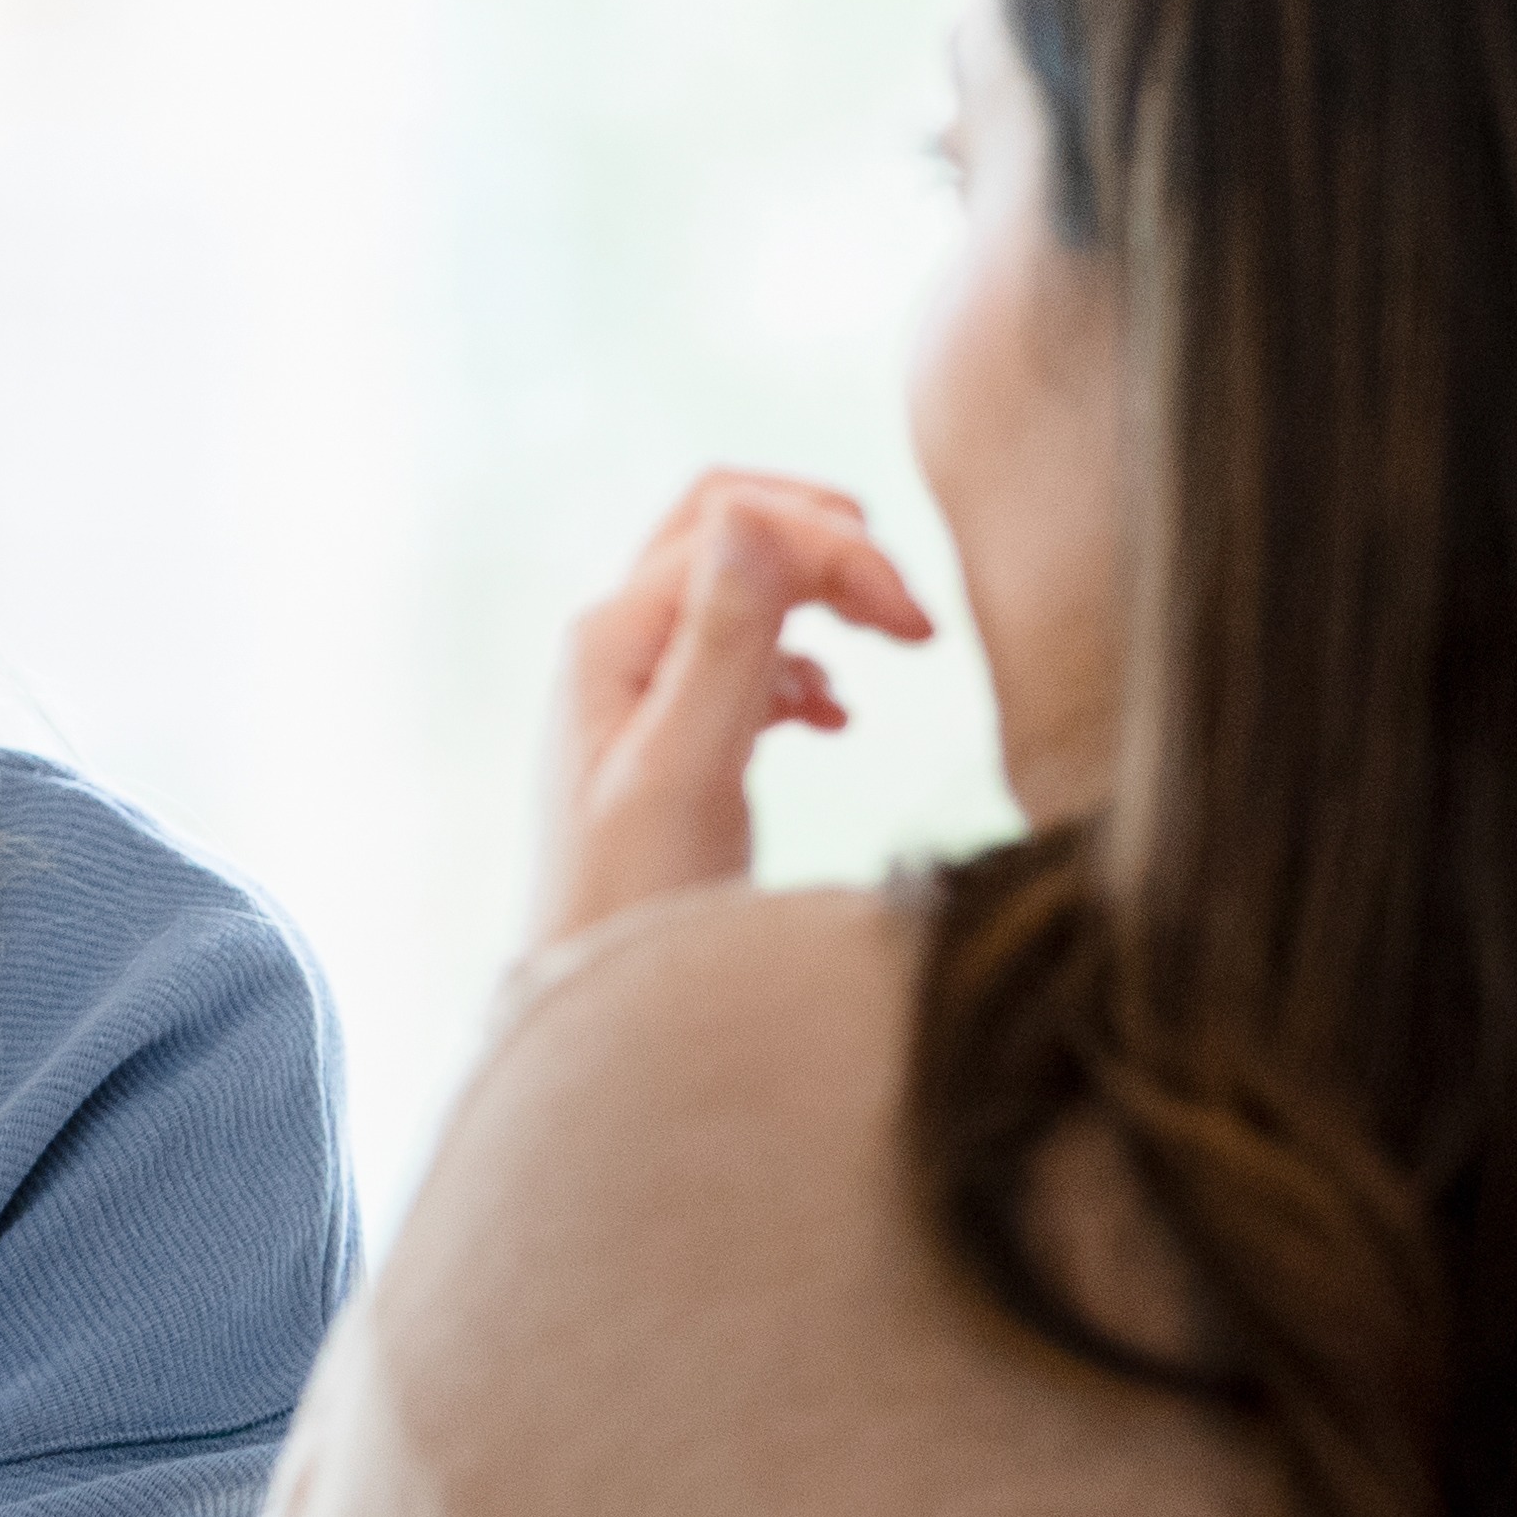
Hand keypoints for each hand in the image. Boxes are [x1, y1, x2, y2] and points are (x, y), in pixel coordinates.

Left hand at [542, 468, 935, 946]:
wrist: (598, 1004)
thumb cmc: (632, 901)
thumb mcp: (686, 767)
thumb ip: (723, 642)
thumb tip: (754, 512)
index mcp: (612, 636)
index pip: (739, 525)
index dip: (840, 555)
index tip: (918, 631)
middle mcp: (617, 646)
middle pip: (732, 529)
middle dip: (829, 547)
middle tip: (908, 617)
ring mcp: (641, 690)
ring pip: (742, 589)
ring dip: (821, 603)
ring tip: (893, 656)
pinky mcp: (672, 739)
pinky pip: (744, 661)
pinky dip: (801, 667)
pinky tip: (834, 719)